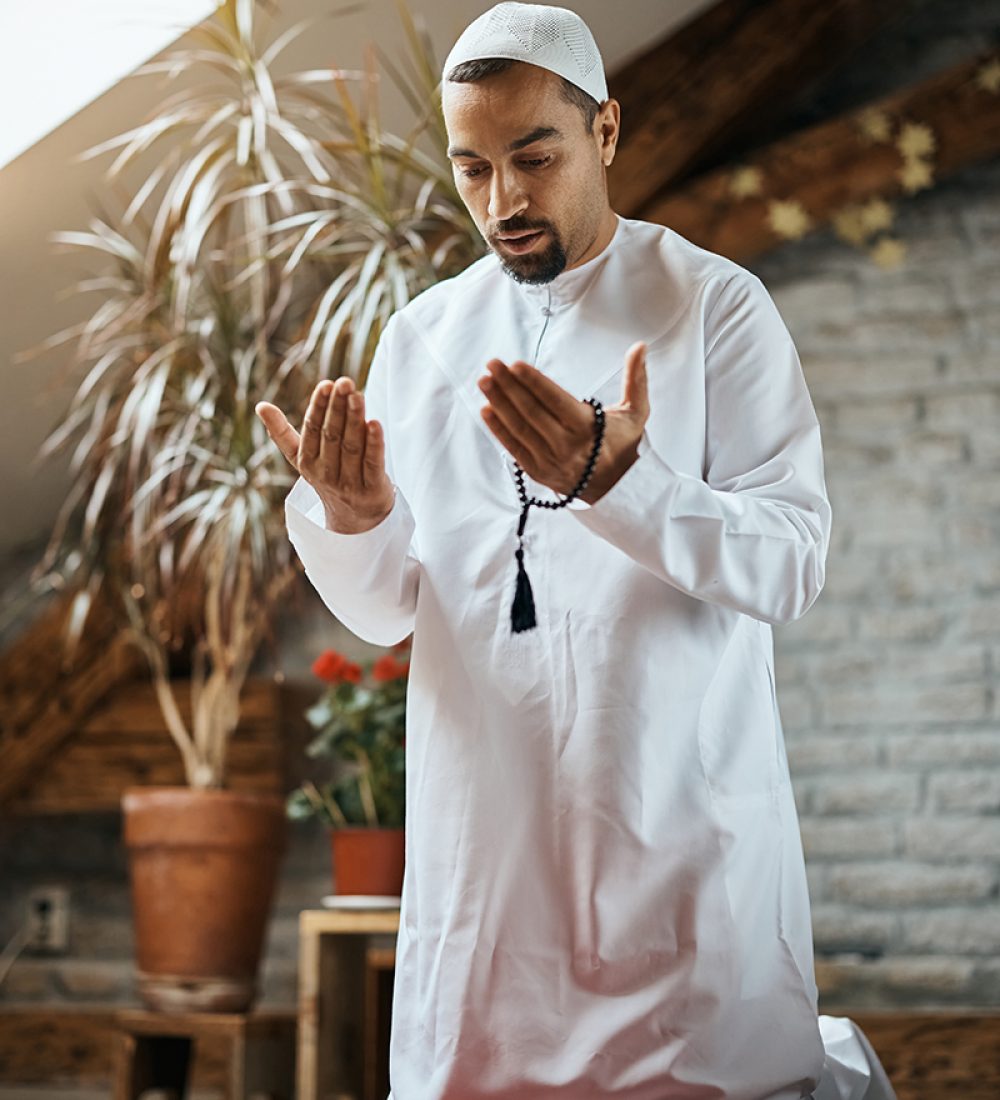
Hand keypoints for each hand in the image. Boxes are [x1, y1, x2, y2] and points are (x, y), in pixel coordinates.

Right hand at [256, 377, 394, 533]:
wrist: (356, 519)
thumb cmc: (329, 477)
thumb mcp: (302, 458)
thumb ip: (282, 433)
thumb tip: (260, 406)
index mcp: (307, 462)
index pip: (312, 431)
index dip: (319, 408)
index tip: (327, 384)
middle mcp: (326, 474)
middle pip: (332, 436)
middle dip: (338, 408)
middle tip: (345, 382)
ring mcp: (349, 484)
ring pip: (352, 447)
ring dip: (355, 419)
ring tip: (358, 395)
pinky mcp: (372, 491)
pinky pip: (373, 464)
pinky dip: (374, 444)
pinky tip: (375, 423)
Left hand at [477, 342, 648, 503]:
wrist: (616, 488)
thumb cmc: (623, 445)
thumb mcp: (636, 412)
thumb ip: (635, 378)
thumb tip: (640, 346)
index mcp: (587, 427)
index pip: (554, 400)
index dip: (533, 381)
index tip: (515, 365)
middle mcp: (565, 445)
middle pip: (531, 411)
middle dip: (508, 386)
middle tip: (492, 364)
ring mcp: (549, 460)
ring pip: (519, 427)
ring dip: (498, 403)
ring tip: (484, 381)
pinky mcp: (537, 471)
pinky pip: (513, 447)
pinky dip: (498, 428)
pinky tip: (487, 409)